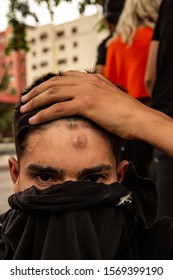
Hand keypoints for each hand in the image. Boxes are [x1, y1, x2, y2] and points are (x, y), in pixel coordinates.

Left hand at [20, 70, 142, 139]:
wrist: (139, 119)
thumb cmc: (126, 113)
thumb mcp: (109, 99)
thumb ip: (96, 96)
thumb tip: (84, 103)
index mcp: (92, 78)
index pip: (63, 77)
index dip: (46, 84)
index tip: (37, 92)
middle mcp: (87, 81)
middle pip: (53, 83)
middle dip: (35, 91)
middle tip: (23, 100)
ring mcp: (86, 91)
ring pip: (52, 94)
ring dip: (35, 101)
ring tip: (23, 109)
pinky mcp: (86, 104)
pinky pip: (58, 108)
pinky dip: (43, 113)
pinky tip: (33, 119)